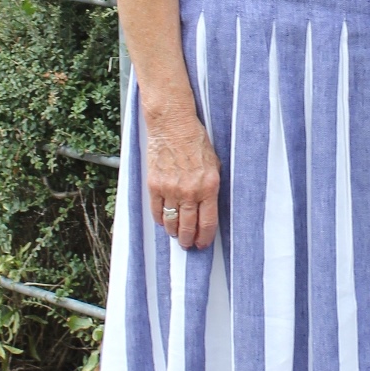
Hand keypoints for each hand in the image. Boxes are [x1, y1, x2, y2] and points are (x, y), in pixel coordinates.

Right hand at [144, 105, 220, 249]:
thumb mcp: (214, 165)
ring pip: (171, 221)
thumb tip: (208, 208)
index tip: (202, 244)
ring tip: (176, 235)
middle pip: (188, 226)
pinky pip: (157, 210)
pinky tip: (164, 221)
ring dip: (174, 232)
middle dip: (188, 240)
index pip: (207, 222)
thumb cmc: (196, 141)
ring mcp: (170, 189)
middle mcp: (190, 191)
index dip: (205, 238)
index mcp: (209, 187)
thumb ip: (211, 188)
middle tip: (188, 244)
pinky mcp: (155, 184)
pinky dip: (160, 219)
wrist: (173, 125)